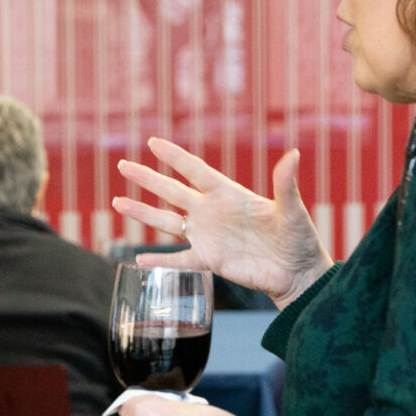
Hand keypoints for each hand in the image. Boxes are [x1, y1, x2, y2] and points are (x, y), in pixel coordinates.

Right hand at [113, 141, 331, 308]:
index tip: (153, 142)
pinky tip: (138, 260)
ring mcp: (208, 236)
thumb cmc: (298, 238)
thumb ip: (286, 184)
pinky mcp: (210, 261)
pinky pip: (179, 260)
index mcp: (229, 194)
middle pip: (172, 191)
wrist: (297, 272)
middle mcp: (212, 212)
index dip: (175, 156)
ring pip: (167, 222)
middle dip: (147, 178)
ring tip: (117, 202)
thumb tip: (294, 155)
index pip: (195, 171)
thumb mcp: (292, 210)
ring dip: (142, 213)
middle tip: (123, 165)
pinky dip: (159, 261)